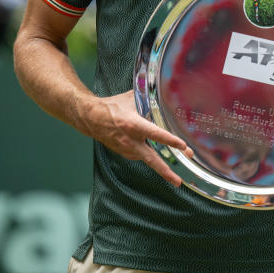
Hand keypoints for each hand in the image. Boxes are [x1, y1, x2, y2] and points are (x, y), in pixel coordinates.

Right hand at [77, 90, 193, 186]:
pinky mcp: (124, 153)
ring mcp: (127, 149)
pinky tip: (157, 148)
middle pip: (151, 159)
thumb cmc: (112, 107)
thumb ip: (149, 98)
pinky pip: (141, 154)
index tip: (183, 146)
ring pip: (149, 157)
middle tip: (179, 181)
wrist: (90, 119)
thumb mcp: (132, 98)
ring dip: (163, 160)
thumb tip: (166, 92)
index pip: (156, 134)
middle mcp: (131, 140)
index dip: (170, 141)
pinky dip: (150, 152)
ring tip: (180, 157)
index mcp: (134, 125)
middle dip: (166, 172)